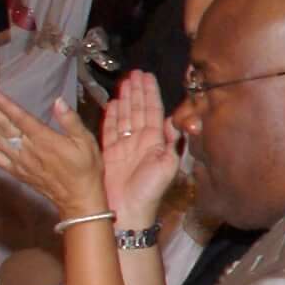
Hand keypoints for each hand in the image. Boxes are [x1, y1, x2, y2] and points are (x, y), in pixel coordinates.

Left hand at [0, 83, 107, 215]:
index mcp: (45, 139)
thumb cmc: (86, 168)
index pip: (19, 117)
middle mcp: (28, 149)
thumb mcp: (86, 141)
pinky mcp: (15, 171)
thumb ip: (71, 121)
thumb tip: (58, 102)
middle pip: (2, 125)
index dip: (3, 104)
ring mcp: (19, 161)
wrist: (79, 198)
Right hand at [96, 71, 178, 228]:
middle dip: (137, 91)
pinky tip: (111, 103)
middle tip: (134, 72)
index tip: (147, 76)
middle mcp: (141, 140)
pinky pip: (110, 130)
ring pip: (124, 116)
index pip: (153, 110)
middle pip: (138, 109)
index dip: (150, 93)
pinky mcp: (109, 153)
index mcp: (155, 141)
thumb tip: (174, 119)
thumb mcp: (167, 166)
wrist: (128, 212)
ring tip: (123, 82)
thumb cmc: (150, 191)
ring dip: (124, 99)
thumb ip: (171, 142)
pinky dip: (111, 116)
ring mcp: (124, 146)